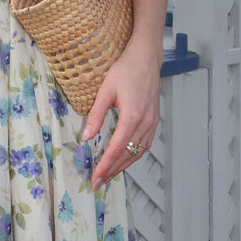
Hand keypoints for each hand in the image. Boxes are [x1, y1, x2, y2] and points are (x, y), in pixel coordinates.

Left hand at [81, 45, 160, 188]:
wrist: (146, 58)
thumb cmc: (125, 70)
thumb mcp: (105, 91)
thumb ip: (95, 115)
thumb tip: (86, 136)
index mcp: (132, 116)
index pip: (116, 149)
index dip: (105, 166)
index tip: (95, 178)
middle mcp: (145, 122)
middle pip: (129, 155)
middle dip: (113, 171)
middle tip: (99, 183)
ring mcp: (152, 122)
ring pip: (139, 152)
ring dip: (124, 166)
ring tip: (109, 174)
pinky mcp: (154, 120)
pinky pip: (145, 144)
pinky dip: (134, 155)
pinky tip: (124, 158)